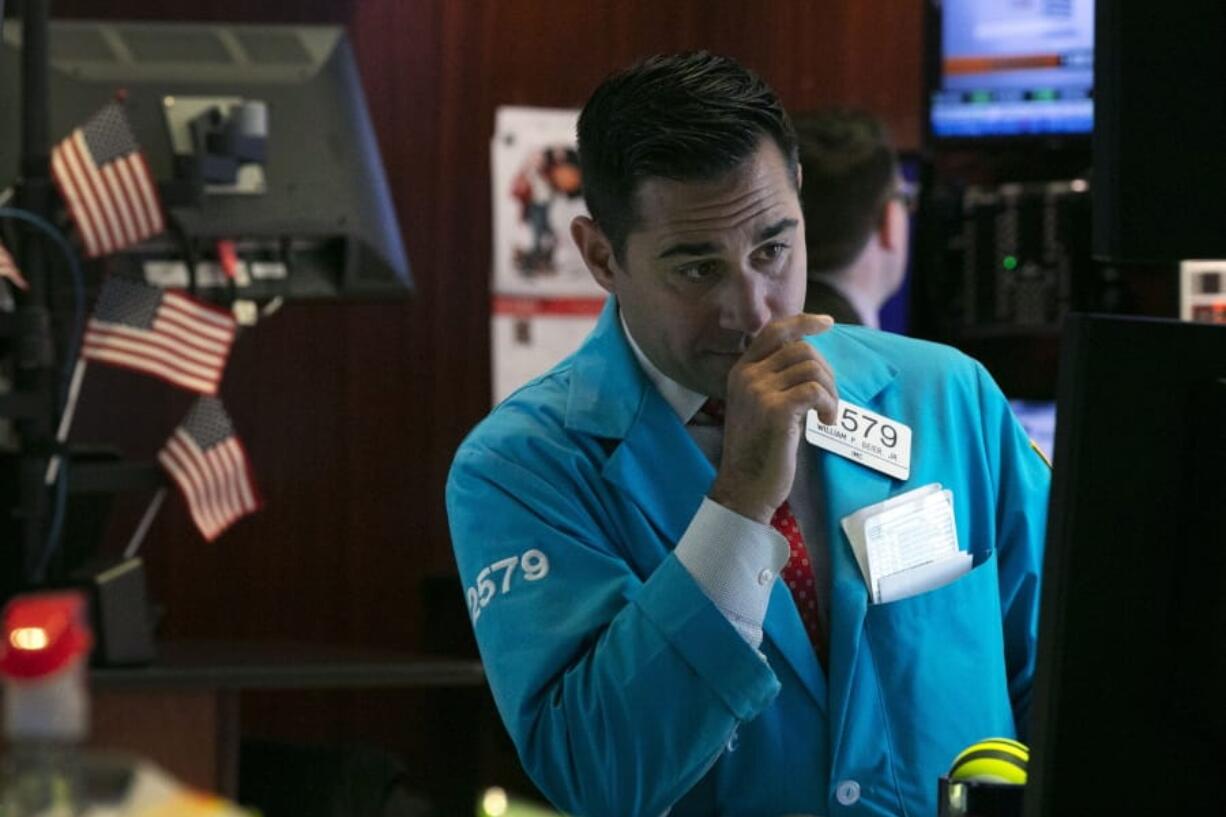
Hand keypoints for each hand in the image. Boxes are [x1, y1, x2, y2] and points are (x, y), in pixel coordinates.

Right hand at [708, 314, 837, 524]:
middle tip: (828, 400)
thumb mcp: (760, 406)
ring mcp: (758, 392)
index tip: (827, 324)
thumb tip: (810, 357)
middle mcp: (746, 376)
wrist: (744, 488)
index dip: (803, 322)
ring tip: (827, 414)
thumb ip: (776, 380)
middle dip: (825, 371)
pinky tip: (826, 422)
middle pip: (802, 349)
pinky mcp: (775, 410)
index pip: (773, 331)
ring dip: (830, 391)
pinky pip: (815, 390)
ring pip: (812, 369)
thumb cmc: (759, 451)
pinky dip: (829, 404)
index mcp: (740, 371)